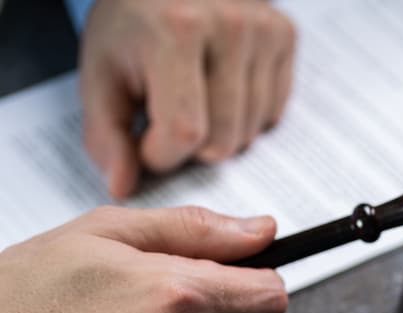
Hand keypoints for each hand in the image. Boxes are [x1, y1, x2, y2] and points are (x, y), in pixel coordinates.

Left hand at [79, 0, 296, 197]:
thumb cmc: (133, 21)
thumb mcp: (102, 72)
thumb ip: (106, 135)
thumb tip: (124, 186)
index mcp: (177, 31)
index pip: (184, 132)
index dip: (161, 154)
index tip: (145, 141)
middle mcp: (230, 27)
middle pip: (222, 141)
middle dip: (190, 146)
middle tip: (168, 113)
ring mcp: (264, 31)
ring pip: (249, 133)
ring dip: (219, 132)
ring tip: (195, 95)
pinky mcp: (285, 37)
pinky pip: (272, 114)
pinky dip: (245, 115)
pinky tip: (221, 86)